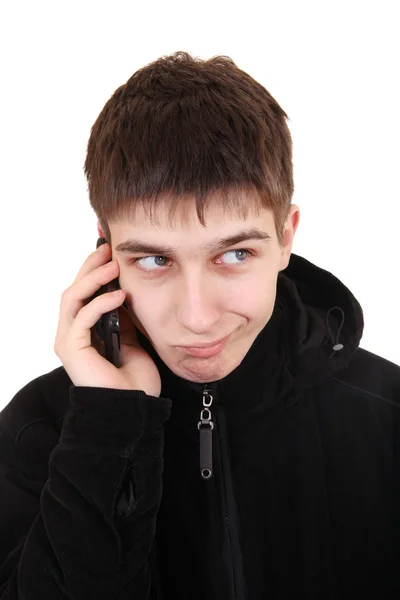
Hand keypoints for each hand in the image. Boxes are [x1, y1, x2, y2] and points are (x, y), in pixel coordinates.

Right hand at [53, 242, 160, 395]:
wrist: (134, 408)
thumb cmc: (133, 380)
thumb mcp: (132, 339)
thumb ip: (123, 318)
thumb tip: (124, 293)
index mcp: (84, 332)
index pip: (83, 293)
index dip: (94, 271)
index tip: (110, 252)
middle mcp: (71, 334)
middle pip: (74, 290)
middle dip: (90, 266)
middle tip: (108, 249)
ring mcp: (69, 341)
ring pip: (72, 298)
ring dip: (93, 278)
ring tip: (113, 265)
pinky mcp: (72, 348)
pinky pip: (82, 317)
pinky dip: (100, 303)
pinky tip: (119, 295)